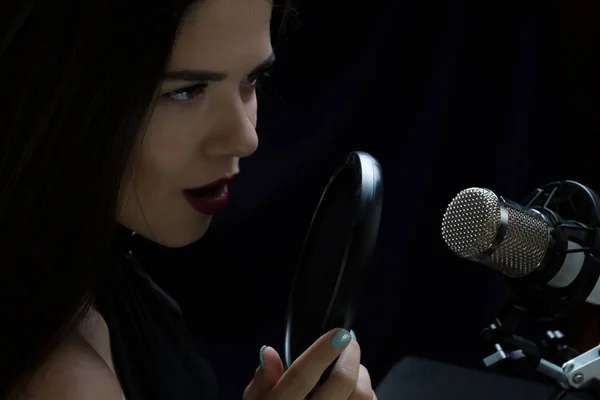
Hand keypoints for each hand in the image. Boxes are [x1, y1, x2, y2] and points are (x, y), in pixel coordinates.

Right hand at [243, 329, 375, 399]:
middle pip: (342, 382)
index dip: (321, 353)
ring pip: (362, 395)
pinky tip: (356, 388)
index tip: (339, 333)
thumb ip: (261, 381)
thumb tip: (269, 352)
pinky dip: (367, 391)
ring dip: (362, 373)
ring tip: (352, 365)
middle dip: (350, 355)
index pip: (301, 377)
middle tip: (349, 342)